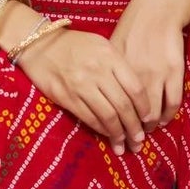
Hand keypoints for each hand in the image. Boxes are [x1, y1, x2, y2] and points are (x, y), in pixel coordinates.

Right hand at [9, 25, 150, 152]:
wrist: (40, 43)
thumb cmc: (75, 44)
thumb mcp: (101, 45)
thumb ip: (119, 65)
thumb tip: (137, 95)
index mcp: (110, 56)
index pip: (135, 87)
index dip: (144, 108)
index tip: (149, 119)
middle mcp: (97, 71)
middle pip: (123, 105)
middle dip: (134, 127)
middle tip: (140, 141)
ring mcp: (81, 85)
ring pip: (107, 116)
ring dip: (119, 134)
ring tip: (125, 145)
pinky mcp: (66, 97)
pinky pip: (89, 118)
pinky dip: (102, 130)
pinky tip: (108, 135)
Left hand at [107, 0, 188, 134]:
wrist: (157, 11)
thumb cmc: (130, 29)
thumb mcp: (110, 49)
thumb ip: (103, 73)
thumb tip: (92, 95)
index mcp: (114, 71)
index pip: (111, 108)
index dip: (113, 129)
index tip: (114, 140)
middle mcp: (134, 75)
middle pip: (131, 116)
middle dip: (131, 135)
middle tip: (131, 145)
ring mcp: (156, 74)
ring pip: (152, 113)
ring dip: (149, 128)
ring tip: (145, 133)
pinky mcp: (174, 72)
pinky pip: (172, 103)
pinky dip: (168, 116)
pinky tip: (163, 120)